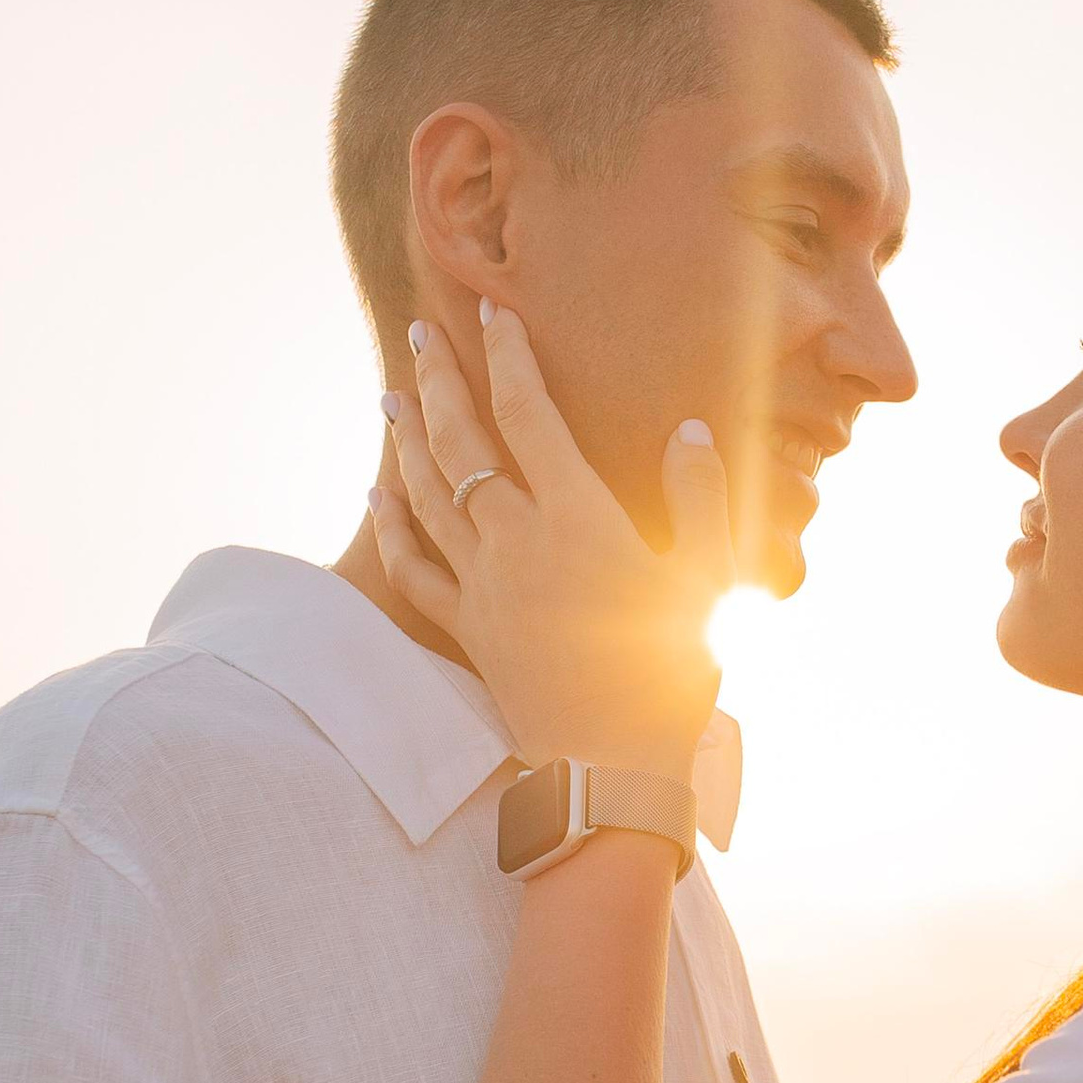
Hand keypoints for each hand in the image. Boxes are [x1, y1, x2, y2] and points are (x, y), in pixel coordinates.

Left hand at [372, 306, 730, 776]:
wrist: (614, 767)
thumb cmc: (672, 672)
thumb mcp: (706, 578)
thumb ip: (700, 499)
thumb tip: (691, 432)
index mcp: (578, 518)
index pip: (529, 414)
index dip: (506, 357)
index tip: (492, 315)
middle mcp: (517, 540)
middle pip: (462, 442)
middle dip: (438, 381)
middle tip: (418, 333)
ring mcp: (484, 585)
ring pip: (427, 495)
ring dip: (404, 440)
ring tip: (389, 396)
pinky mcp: (468, 628)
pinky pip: (413, 569)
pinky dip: (390, 528)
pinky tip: (376, 497)